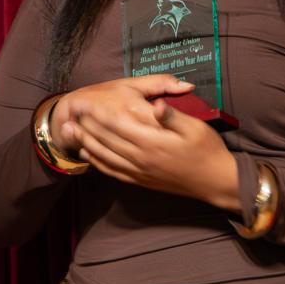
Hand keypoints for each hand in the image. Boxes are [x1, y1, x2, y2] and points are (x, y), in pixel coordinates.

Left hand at [53, 76, 238, 209]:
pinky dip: (97, 162)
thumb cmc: (208, 150)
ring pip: (105, 155)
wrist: (215, 182)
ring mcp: (140, 171)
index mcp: (153, 141)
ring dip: (85, 142)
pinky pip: (113, 171)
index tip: (83, 101)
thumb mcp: (196, 127)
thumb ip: (172, 116)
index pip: (117, 123)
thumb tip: (156, 105)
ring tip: (69, 131)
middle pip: (106, 139)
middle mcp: (141, 158)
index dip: (98, 112)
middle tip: (69, 112)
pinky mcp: (141, 181)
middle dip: (85, 124)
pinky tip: (87, 155)